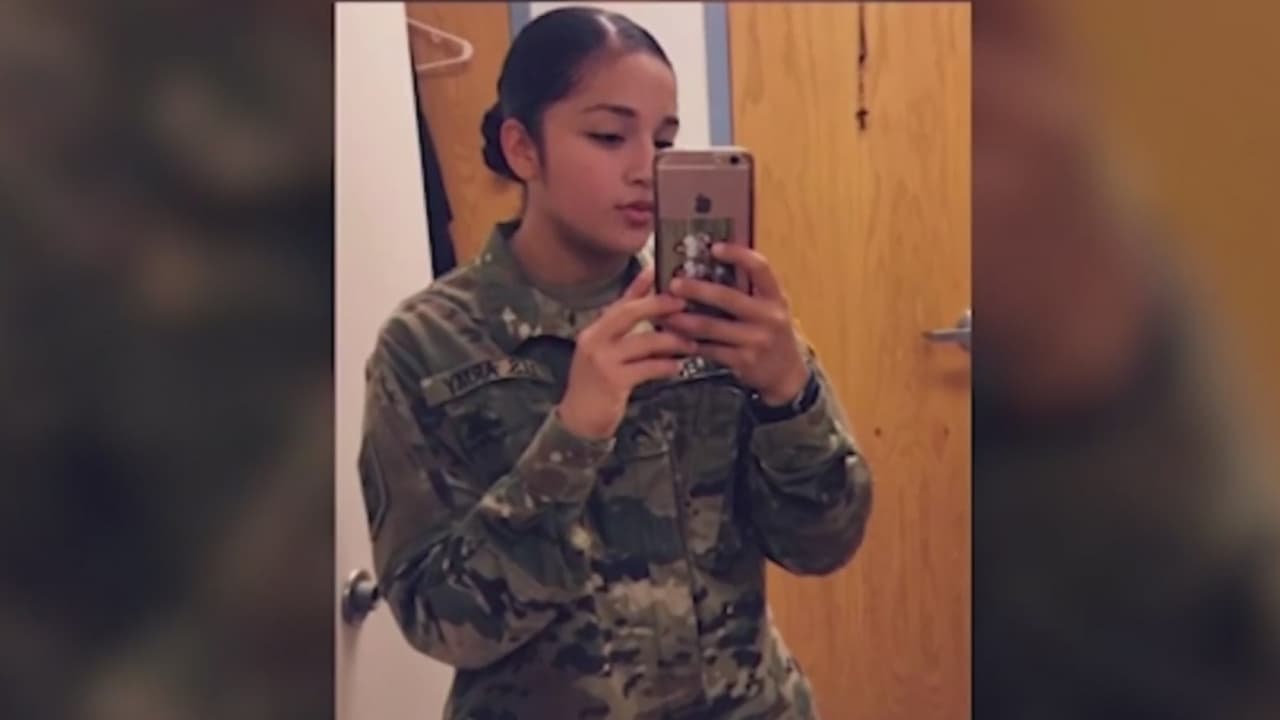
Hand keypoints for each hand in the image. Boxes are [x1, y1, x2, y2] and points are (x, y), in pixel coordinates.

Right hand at [558, 266, 695, 438]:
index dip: (641, 285)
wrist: (579, 418)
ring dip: (672, 340)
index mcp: (595, 330)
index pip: (621, 302)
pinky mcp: (613, 380)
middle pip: (629, 312)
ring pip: (644, 341)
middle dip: (659, 305)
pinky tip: (677, 366)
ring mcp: (602, 360)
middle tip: (683, 303)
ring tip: (690, 343)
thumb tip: (644, 304)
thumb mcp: (605, 350)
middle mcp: (594, 340)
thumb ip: (624, 329)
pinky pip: (647, 367)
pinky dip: (666, 366)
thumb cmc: (597, 383)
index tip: (660, 270)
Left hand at [663, 243, 809, 404]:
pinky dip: (689, 342)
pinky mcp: (743, 361)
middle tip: (674, 283)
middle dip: (696, 289)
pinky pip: (709, 349)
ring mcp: (756, 340)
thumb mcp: (769, 307)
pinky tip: (674, 336)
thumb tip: (710, 264)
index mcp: (775, 296)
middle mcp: (769, 317)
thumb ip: (749, 289)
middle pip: (728, 298)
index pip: (760, 268)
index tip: (715, 247)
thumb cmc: (771, 332)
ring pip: (711, 327)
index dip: (738, 254)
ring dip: (683, 320)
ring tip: (663, 313)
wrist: (786, 374)